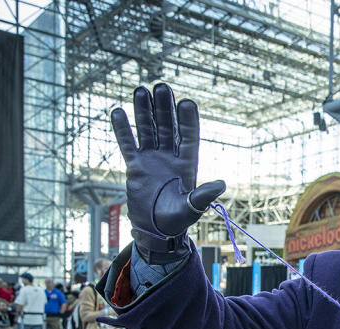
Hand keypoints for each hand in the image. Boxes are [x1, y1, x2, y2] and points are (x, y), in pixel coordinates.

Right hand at [110, 84, 224, 263]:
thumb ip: (203, 196)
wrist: (155, 230)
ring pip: (148, 130)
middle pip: (167, 127)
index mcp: (187, 164)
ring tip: (141, 90)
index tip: (187, 102)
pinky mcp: (135, 166)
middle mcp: (170, 157)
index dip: (188, 121)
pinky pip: (128, 144)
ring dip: (144, 111)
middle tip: (162, 86)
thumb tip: (221, 185)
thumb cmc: (177, 221)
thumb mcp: (191, 209)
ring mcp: (152, 159)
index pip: (189, 137)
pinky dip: (123, 130)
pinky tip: (118, 112)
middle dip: (165, 108)